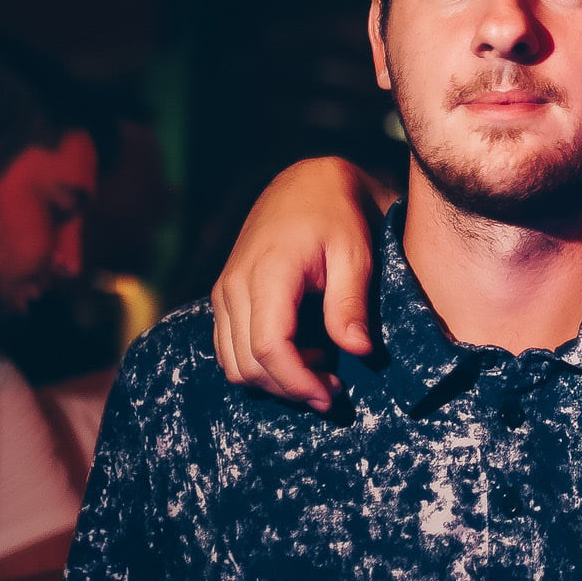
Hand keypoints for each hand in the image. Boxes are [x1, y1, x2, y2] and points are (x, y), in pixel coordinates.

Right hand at [210, 158, 389, 409]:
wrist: (305, 184)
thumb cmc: (336, 216)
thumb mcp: (355, 253)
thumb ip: (351, 303)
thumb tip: (358, 351)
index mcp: (268, 273)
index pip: (268, 347)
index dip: (298, 382)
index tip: (332, 396)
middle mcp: (234, 286)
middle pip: (247, 364)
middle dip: (290, 389)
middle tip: (334, 390)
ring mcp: (223, 293)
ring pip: (233, 364)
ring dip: (274, 382)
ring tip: (320, 371)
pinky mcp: (224, 298)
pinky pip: (229, 349)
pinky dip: (260, 366)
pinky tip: (300, 354)